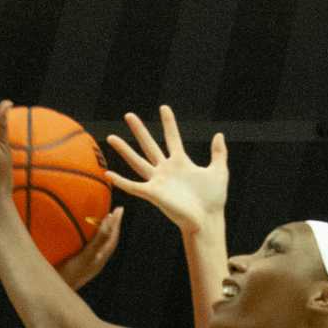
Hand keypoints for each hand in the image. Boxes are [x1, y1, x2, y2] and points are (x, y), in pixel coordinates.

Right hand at [57, 208, 123, 292]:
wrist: (54, 296)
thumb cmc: (69, 275)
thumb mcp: (85, 256)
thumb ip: (97, 241)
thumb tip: (109, 222)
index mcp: (99, 260)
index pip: (112, 239)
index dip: (116, 224)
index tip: (119, 208)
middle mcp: (94, 263)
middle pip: (107, 242)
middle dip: (111, 226)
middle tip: (111, 211)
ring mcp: (85, 267)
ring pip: (97, 247)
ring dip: (99, 233)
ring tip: (97, 220)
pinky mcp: (75, 269)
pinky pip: (85, 251)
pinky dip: (86, 240)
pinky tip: (76, 236)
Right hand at [104, 106, 227, 232]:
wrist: (208, 219)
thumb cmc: (213, 200)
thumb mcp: (219, 171)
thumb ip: (219, 153)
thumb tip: (219, 135)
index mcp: (181, 163)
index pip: (172, 138)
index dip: (168, 123)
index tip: (163, 108)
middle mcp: (166, 170)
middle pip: (149, 146)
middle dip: (139, 130)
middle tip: (129, 115)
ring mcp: (158, 182)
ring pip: (137, 162)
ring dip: (124, 150)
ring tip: (111, 137)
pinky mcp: (153, 194)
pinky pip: (133, 186)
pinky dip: (121, 181)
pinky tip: (108, 174)